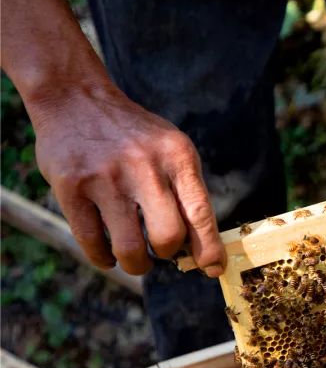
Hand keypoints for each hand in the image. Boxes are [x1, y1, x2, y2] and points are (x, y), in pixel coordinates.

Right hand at [31, 85, 224, 276]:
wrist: (76, 98)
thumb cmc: (133, 136)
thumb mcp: (171, 148)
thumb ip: (186, 190)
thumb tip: (202, 247)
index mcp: (177, 156)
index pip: (200, 214)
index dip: (209, 249)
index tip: (212, 269)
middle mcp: (145, 167)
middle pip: (169, 236)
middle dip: (168, 254)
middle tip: (161, 251)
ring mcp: (105, 178)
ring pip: (130, 248)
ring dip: (136, 264)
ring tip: (136, 260)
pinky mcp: (71, 187)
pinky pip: (92, 242)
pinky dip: (103, 258)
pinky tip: (107, 254)